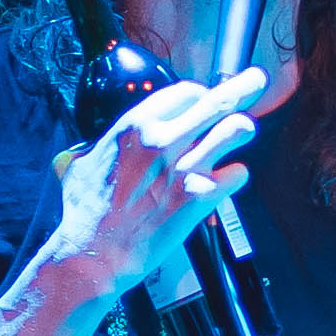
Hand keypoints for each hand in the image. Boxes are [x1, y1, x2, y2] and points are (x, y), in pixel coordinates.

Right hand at [38, 74, 265, 308]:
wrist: (94, 254)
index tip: (203, 101)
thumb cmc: (85, 215)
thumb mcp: (80, 167)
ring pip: (235, 129)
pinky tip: (232, 178)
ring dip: (243, 128)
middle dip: (243, 87)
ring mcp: (184, 168)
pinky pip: (237, 174)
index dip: (198, 95)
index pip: (184, 92)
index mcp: (134, 126)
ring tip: (245, 130)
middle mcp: (162, 140)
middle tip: (256, 80)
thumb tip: (86, 153)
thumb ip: (94, 152)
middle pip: (218, 99)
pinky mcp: (199, 197)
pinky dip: (237, 175)